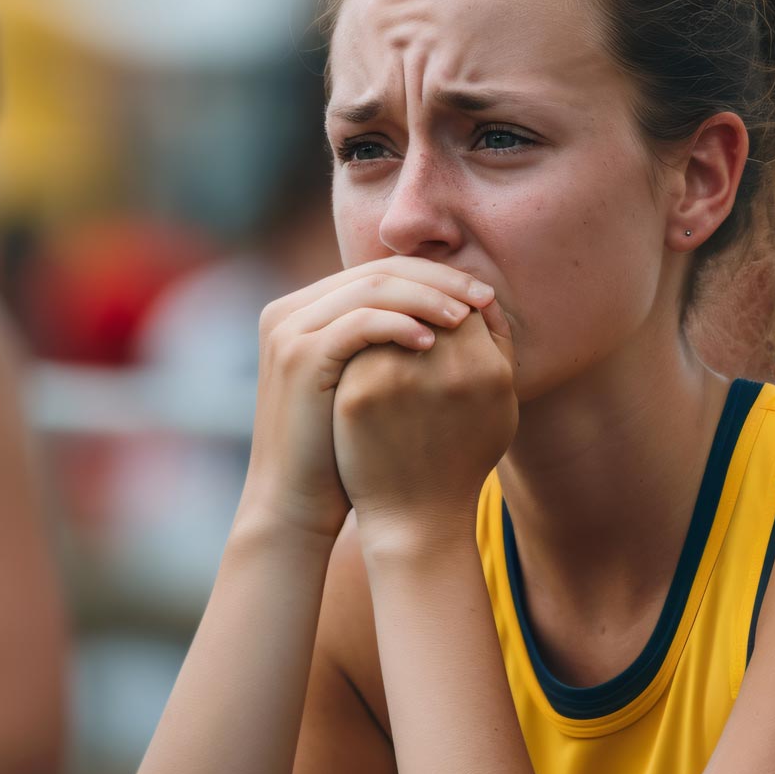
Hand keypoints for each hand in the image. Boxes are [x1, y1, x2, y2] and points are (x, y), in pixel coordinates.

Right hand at [243, 258, 496, 539]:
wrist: (294, 501)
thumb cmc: (341, 449)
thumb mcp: (366, 383)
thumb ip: (389, 343)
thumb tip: (457, 311)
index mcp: (308, 310)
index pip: (381, 272)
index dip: (437, 277)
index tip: (483, 296)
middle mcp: (291, 310)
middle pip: (378, 272)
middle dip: (439, 281)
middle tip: (484, 297)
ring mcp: (290, 330)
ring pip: (371, 290)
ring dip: (427, 299)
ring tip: (467, 318)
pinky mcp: (298, 356)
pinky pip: (359, 323)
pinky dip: (400, 326)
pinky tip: (434, 343)